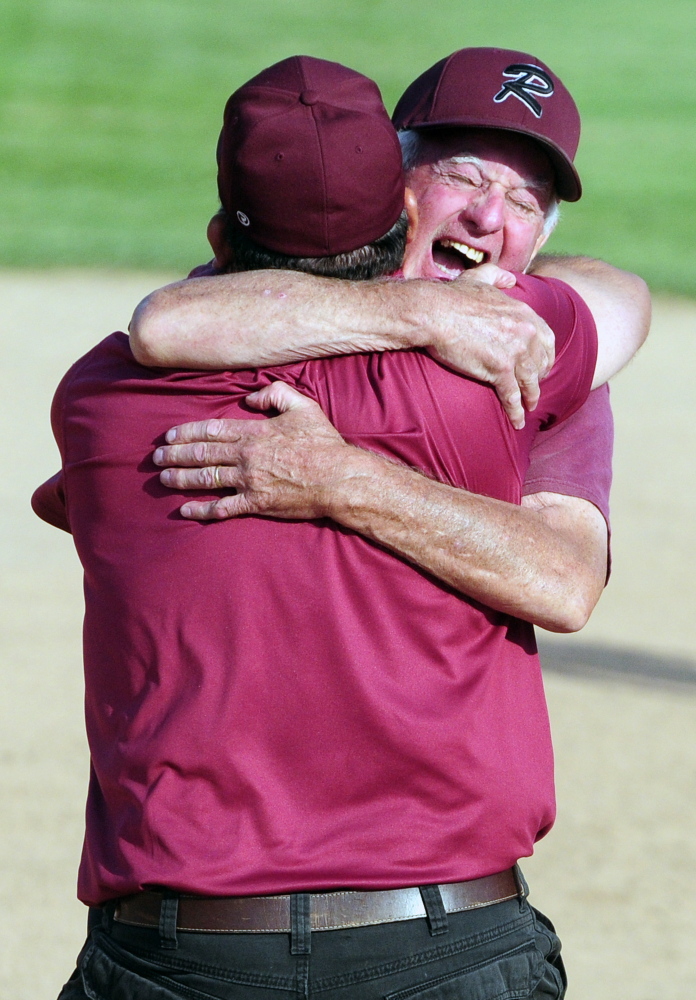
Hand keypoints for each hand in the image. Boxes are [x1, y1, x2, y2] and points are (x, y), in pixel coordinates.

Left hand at [153, 381, 350, 520]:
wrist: (338, 479)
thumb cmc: (323, 443)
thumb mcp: (303, 407)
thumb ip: (275, 394)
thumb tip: (251, 397)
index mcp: (254, 433)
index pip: (211, 430)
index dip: (186, 433)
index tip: (169, 436)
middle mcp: (246, 457)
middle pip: (202, 455)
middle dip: (175, 456)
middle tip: (156, 458)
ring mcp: (249, 482)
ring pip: (206, 479)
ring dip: (181, 479)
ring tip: (164, 478)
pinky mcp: (256, 504)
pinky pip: (222, 508)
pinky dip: (201, 510)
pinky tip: (185, 511)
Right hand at [419, 266, 554, 428]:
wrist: (435, 313)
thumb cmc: (452, 296)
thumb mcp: (479, 278)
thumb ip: (498, 276)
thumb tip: (510, 278)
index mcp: (524, 313)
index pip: (547, 339)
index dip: (545, 356)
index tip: (540, 366)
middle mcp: (525, 332)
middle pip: (541, 362)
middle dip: (540, 377)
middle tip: (534, 388)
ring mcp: (515, 352)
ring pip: (530, 382)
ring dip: (531, 398)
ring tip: (529, 407)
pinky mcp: (499, 370)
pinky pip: (512, 396)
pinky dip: (516, 412)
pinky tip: (518, 422)